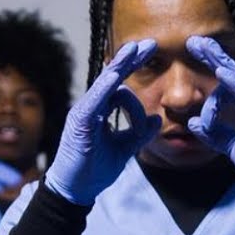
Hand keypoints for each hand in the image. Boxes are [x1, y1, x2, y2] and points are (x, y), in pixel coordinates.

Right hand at [44, 40, 160, 204]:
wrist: (76, 190)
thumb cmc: (94, 170)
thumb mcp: (124, 149)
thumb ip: (139, 134)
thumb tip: (158, 120)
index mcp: (100, 111)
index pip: (119, 85)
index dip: (133, 68)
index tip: (150, 51)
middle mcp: (90, 107)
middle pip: (111, 77)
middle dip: (130, 59)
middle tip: (149, 44)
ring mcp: (83, 113)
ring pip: (105, 85)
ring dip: (121, 67)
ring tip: (136, 51)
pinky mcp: (79, 122)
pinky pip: (93, 101)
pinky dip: (104, 88)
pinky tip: (115, 76)